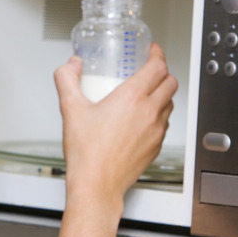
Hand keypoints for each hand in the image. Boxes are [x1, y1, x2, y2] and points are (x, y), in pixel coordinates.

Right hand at [54, 43, 177, 209]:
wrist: (96, 185)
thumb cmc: (87, 153)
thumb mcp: (71, 109)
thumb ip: (67, 80)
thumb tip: (69, 66)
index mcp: (132, 98)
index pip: (158, 66)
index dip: (157, 54)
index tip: (152, 51)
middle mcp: (149, 112)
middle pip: (170, 83)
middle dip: (163, 72)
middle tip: (151, 70)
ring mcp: (156, 131)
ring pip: (170, 103)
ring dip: (162, 94)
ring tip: (147, 94)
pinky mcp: (156, 147)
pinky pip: (164, 124)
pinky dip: (158, 115)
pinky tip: (142, 119)